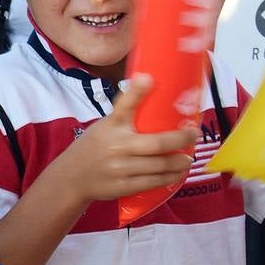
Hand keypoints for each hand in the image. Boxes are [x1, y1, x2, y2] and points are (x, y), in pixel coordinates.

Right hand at [42, 74, 197, 202]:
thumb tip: (153, 94)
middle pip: (156, 143)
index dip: (136, 91)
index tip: (149, 78)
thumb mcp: (104, 127)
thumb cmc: (94, 147)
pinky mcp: (123, 186)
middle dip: (180, 139)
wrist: (72, 177)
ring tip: (188, 158)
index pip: (123, 106)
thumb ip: (125, 118)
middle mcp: (115, 146)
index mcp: (110, 126)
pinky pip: (154, 181)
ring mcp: (119, 168)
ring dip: (180, 162)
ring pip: (160, 165)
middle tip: (193, 134)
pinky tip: (177, 172)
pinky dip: (170, 176)